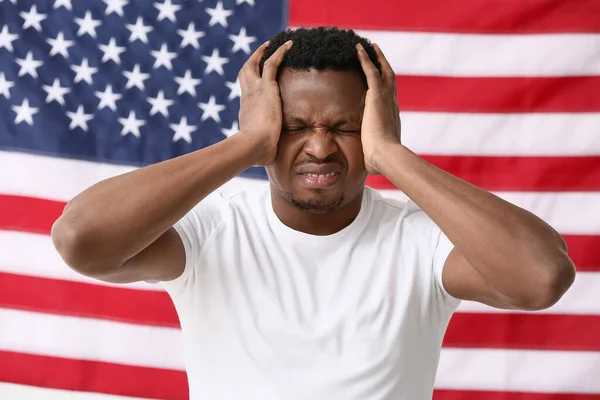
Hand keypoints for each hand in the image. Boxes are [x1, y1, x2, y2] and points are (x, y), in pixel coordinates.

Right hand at [237, 40, 292, 165]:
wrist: (253, 146)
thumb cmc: (256, 153)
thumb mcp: (262, 150)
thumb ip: (267, 150)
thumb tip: (272, 162)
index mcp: (246, 111)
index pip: (247, 93)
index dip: (251, 85)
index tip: (257, 82)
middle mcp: (247, 96)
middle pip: (245, 72)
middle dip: (252, 61)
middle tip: (260, 53)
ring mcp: (255, 90)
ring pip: (256, 63)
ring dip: (264, 52)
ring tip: (274, 43)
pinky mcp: (267, 87)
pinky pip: (272, 62)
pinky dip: (280, 52)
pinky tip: (290, 44)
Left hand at [356, 43, 401, 174]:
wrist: (386, 156)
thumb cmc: (381, 161)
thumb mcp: (375, 156)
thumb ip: (372, 157)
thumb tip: (368, 169)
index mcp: (391, 118)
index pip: (389, 97)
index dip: (385, 87)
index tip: (381, 80)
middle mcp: (392, 104)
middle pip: (390, 79)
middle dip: (384, 65)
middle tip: (378, 54)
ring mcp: (386, 99)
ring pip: (383, 71)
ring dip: (376, 57)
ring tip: (369, 46)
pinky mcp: (377, 96)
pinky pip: (371, 71)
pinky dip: (366, 58)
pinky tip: (358, 49)